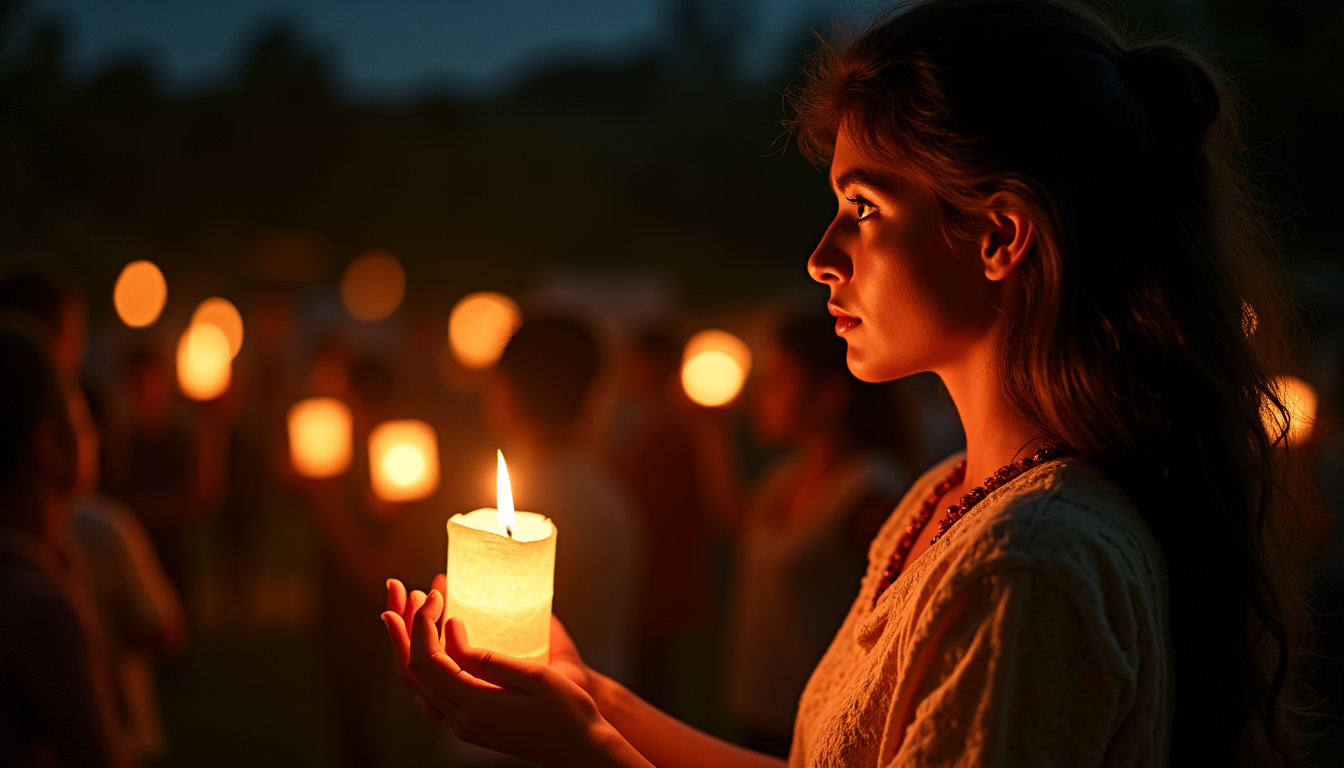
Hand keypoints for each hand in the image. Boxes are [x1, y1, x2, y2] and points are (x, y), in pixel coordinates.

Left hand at [383, 585, 628, 766]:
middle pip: (412, 671)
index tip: (436, 594)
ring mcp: (464, 724)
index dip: (423, 623)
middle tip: (396, 592)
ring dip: (409, 642)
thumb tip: (451, 632)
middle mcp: (461, 720)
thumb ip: (487, 658)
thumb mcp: (534, 676)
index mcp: (475, 707)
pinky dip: (427, 658)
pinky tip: (435, 638)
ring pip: (419, 681)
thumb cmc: (568, 712)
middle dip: (402, 628)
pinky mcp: (471, 723)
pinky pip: (435, 688)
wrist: (582, 751)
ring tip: (407, 608)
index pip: (428, 660)